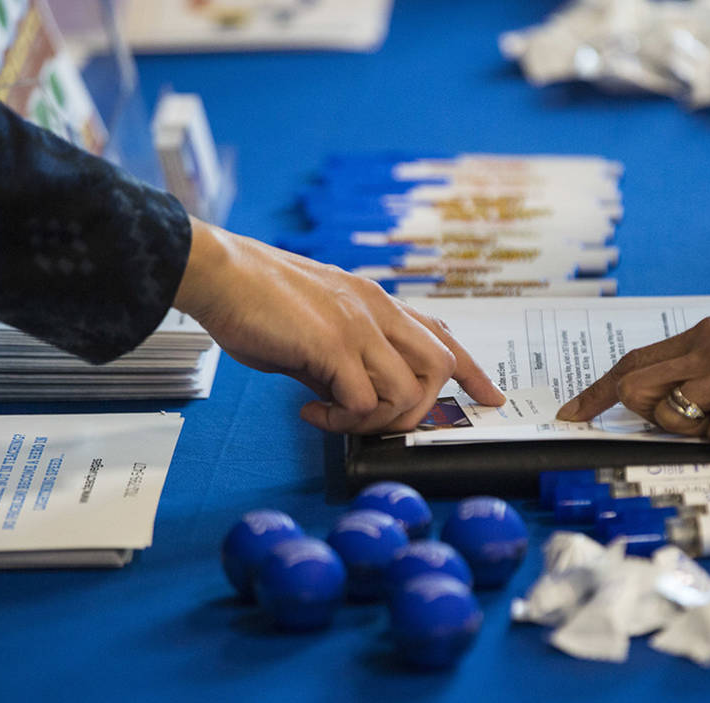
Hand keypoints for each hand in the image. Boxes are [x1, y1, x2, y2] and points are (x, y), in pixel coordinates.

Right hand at [174, 218, 504, 432]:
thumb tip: (352, 396)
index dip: (472, 370)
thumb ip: (345, 356)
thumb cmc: (259, 299)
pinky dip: (341, 419)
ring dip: (377, 418)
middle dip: (422, 408)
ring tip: (334, 416)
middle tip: (383, 425)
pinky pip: (362, 400)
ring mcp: (358, 325)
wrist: (220, 272)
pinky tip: (311, 411)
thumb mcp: (317, 324)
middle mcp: (377, 309)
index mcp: (377, 302)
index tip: (490, 396)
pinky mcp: (333, 344)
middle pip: (440, 364)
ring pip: (408, 389)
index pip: (441, 334)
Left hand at [556, 316, 709, 446]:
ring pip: (676, 417)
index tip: (569, 413)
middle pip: (636, 387)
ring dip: (703, 431)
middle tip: (693, 421)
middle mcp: (709, 342)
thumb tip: (650, 411)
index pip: (631, 362)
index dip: (595, 391)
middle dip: (648, 416)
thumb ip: (695, 378)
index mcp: (700, 335)